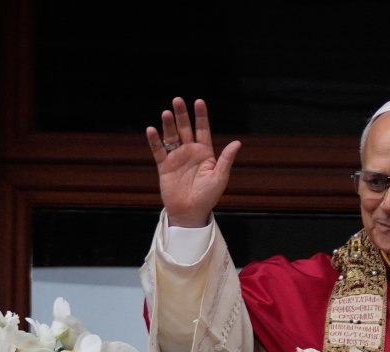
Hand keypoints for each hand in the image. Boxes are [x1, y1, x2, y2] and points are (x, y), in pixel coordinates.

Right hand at [146, 97, 241, 228]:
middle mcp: (190, 152)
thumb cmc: (208, 197)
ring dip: (168, 125)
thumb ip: (226, 159)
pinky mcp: (164, 166)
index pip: (203, 130)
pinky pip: (158, 151)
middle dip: (182, 115)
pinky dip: (155, 141)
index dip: (201, 116)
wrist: (190, 213)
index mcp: (205, 153)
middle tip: (177, 100)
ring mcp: (176, 158)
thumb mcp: (220, 177)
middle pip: (185, 128)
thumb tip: (237, 143)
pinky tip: (152, 130)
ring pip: (171, 136)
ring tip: (166, 113)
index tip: (199, 102)